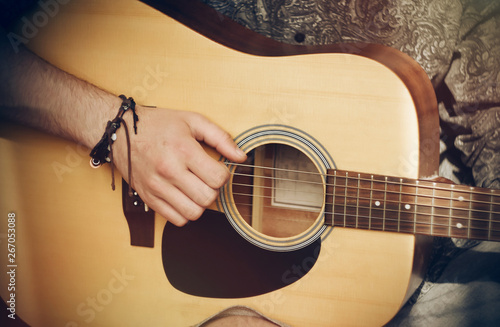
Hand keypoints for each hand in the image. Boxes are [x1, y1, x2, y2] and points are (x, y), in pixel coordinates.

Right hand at [113, 106, 246, 225]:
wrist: (121, 131)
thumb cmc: (158, 125)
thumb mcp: (192, 121)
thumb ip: (220, 137)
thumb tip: (241, 156)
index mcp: (183, 150)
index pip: (217, 178)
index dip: (223, 175)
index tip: (216, 169)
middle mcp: (169, 170)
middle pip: (207, 198)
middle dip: (213, 190)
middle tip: (206, 179)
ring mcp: (157, 187)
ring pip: (193, 213)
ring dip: (200, 204)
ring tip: (195, 189)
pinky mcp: (149, 198)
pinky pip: (176, 219)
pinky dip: (185, 212)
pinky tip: (183, 197)